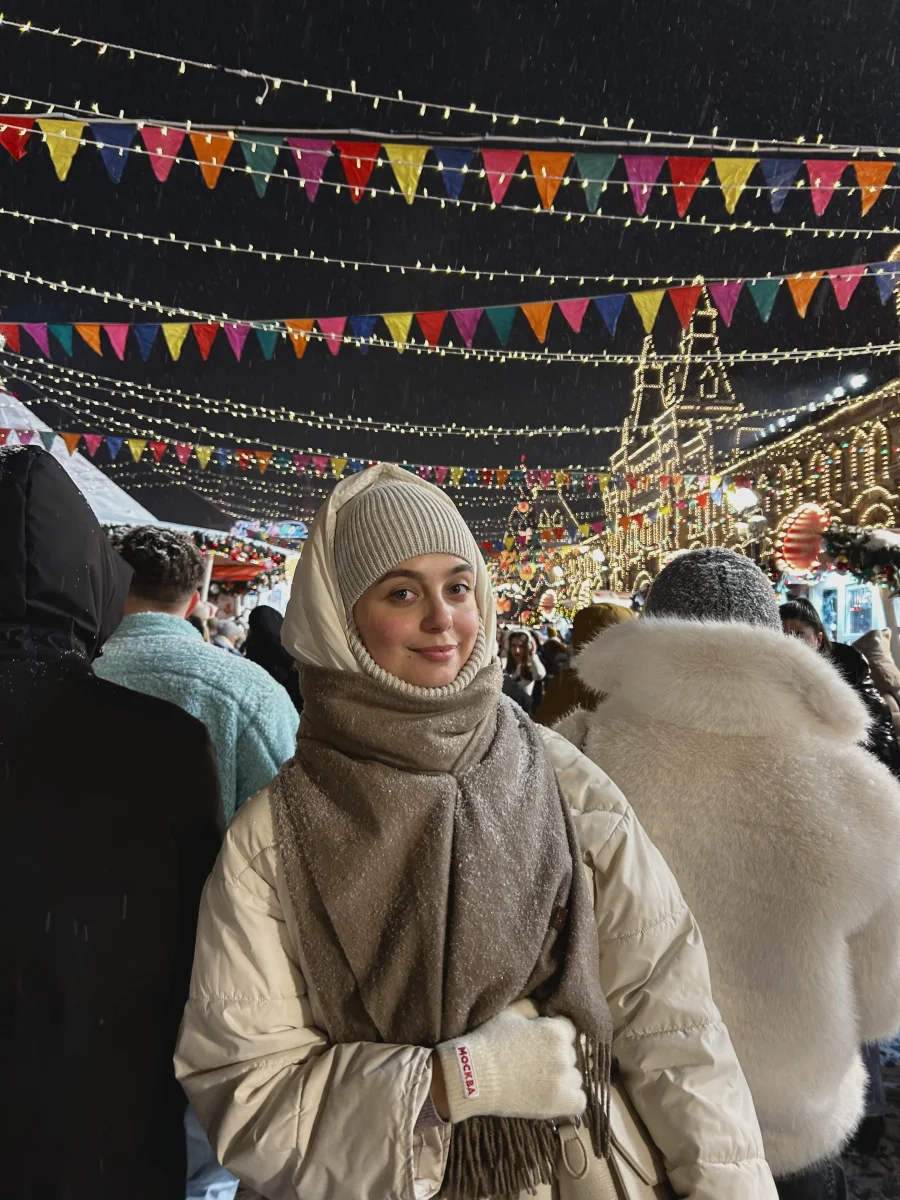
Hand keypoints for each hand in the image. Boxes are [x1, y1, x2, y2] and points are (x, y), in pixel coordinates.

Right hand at [435, 1003, 584, 1123]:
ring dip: (562, 1078)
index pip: (568, 1030)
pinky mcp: (561, 1103)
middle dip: (556, 1056)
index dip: (554, 1035)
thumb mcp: (510, 1014)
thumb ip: (533, 1008)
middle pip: (570, 1054)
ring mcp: (564, 1080)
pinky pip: (579, 1101)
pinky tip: (553, 1096)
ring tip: (541, 1081)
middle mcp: (564, 1054)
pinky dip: (569, 1099)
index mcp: (555, 1031)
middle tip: (536, 1062)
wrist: (474, 1077)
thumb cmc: (489, 1043)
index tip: (540, 1043)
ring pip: (575, 1077)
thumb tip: (544, 1006)